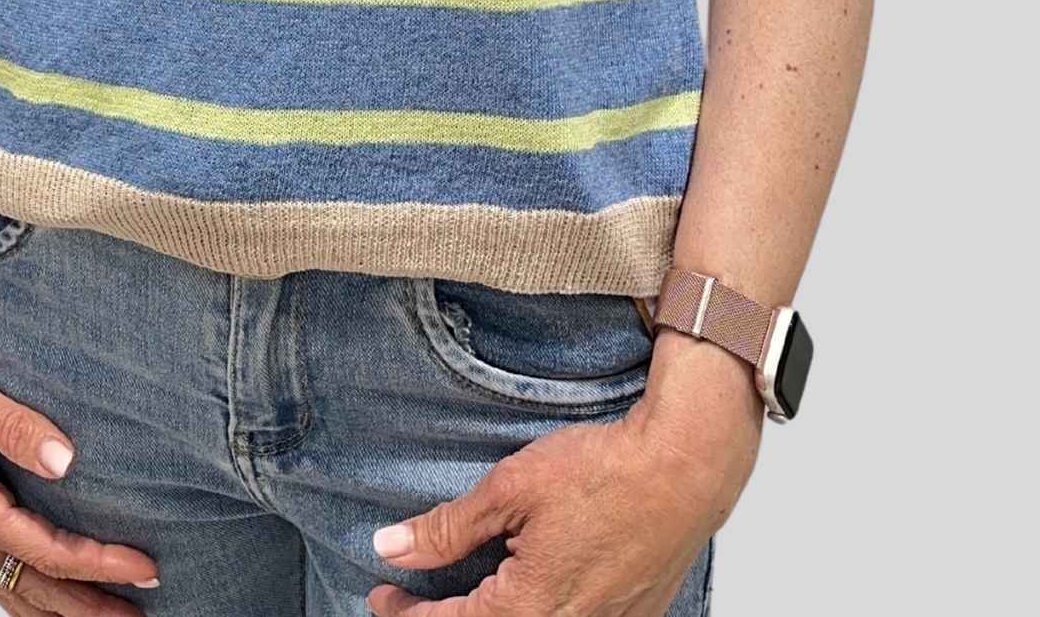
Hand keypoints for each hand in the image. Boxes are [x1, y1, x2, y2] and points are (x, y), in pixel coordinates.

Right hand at [0, 290, 159, 612]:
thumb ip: (12, 424)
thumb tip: (64, 461)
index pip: (44, 549)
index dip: (97, 563)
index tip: (144, 566)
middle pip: (31, 583)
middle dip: (85, 604)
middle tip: (139, 612)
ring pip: (12, 579)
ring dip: (58, 602)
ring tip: (104, 612)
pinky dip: (28, 581)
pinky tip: (48, 580)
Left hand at [364, 391, 760, 615]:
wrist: (686, 468)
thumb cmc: (605, 472)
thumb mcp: (511, 488)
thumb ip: (449, 528)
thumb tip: (393, 547)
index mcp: (529, 607)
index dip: (408, 614)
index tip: (382, 594)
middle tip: (411, 599)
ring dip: (493, 613)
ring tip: (466, 590)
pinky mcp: (630, 616)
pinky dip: (538, 608)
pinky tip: (527, 585)